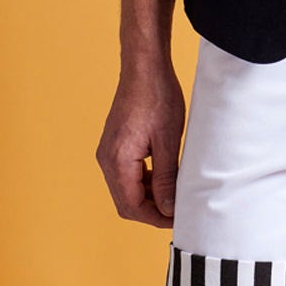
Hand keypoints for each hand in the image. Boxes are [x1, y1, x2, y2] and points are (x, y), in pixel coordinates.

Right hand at [96, 60, 185, 227]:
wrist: (144, 66)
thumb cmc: (157, 96)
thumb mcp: (168, 140)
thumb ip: (166, 178)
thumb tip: (168, 208)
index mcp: (117, 161)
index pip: (132, 206)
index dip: (156, 218)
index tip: (178, 219)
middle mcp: (106, 159)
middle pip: (126, 202)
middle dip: (152, 210)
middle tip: (179, 210)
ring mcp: (108, 151)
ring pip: (126, 189)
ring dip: (149, 196)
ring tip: (175, 193)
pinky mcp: (115, 144)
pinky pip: (126, 174)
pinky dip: (144, 181)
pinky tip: (164, 176)